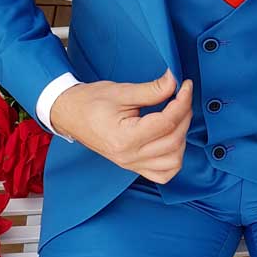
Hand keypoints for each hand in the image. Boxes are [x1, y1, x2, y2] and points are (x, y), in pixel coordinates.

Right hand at [50, 68, 192, 182]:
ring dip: (182, 138)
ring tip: (177, 117)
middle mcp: (129, 157)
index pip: (166, 123)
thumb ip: (152, 90)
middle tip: (182, 96)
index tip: (185, 86)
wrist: (70, 114)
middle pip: (173, 141)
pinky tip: (173, 141)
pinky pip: (163, 174)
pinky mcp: (133, 167)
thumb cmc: (90, 102)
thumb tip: (174, 82)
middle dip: (184, 115)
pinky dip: (174, 160)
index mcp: (124, 138)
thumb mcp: (121, 91)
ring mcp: (131, 165)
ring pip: (173, 161)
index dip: (182, 102)